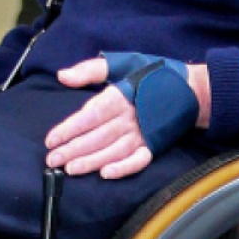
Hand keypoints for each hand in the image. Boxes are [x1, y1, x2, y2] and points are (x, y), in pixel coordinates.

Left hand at [45, 58, 152, 178]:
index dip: (70, 128)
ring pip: (114, 151)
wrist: (187, 88)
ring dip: (92, 162)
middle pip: (98, 136)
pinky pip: (139, 160)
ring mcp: (143, 133)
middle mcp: (130, 117)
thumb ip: (89, 70)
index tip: (51, 140)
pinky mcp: (154, 145)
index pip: (91, 115)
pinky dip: (124, 168)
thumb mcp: (118, 64)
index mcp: (120, 96)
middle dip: (74, 149)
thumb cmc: (148, 74)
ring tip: (71, 170)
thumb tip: (62, 76)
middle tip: (52, 160)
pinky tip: (106, 174)